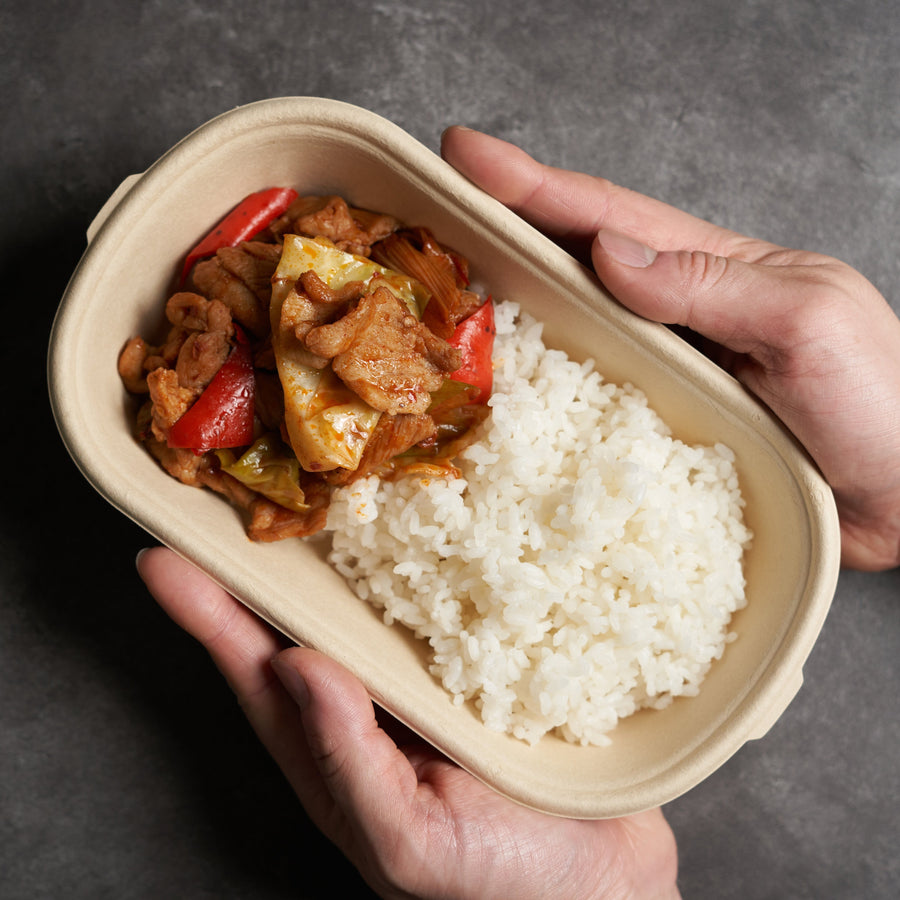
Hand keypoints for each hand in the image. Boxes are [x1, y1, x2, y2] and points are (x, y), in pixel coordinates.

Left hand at [137, 546, 679, 899]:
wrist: (605, 886)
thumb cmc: (505, 884)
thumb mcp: (412, 844)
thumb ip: (349, 764)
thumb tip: (296, 667)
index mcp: (338, 758)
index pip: (258, 678)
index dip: (210, 619)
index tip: (164, 563)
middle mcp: (371, 713)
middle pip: (298, 630)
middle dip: (254, 574)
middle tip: (220, 509)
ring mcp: (422, 689)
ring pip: (362, 612)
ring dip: (328, 560)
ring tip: (299, 504)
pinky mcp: (476, 669)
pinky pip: (432, 610)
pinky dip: (413, 569)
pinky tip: (409, 531)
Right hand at [441, 126, 899, 571]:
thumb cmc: (884, 405)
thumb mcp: (809, 325)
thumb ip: (715, 286)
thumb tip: (611, 253)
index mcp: (716, 271)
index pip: (610, 218)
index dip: (535, 186)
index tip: (466, 153)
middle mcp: (677, 317)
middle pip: (575, 263)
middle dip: (503, 229)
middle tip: (432, 207)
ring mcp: (665, 374)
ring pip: (571, 332)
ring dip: (508, 306)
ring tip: (443, 286)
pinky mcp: (659, 432)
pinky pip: (586, 404)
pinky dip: (540, 392)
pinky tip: (502, 393)